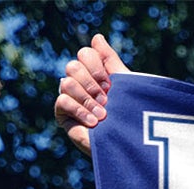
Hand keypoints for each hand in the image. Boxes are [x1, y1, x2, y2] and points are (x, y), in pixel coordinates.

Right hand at [56, 32, 127, 153]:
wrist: (130, 146)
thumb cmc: (130, 116)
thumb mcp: (124, 85)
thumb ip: (110, 61)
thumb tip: (97, 37)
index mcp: (94, 73)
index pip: (85, 54)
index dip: (96, 66)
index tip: (110, 84)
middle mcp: (80, 82)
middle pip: (73, 66)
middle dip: (91, 83)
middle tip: (107, 100)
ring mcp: (71, 98)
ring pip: (66, 82)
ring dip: (86, 99)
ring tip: (103, 115)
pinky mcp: (64, 115)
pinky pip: (62, 100)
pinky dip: (79, 110)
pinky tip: (94, 123)